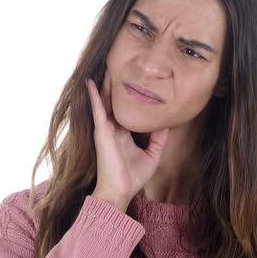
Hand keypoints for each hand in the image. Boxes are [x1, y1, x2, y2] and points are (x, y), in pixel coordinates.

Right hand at [85, 70, 168, 211]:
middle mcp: (113, 128)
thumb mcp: (152, 155)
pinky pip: (97, 109)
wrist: (120, 191)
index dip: (130, 97)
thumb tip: (166, 123)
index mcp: (124, 133)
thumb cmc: (132, 177)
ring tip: (107, 65)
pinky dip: (93, 95)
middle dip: (116, 85)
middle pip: (114, 102)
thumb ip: (158, 139)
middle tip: (119, 66)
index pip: (127, 111)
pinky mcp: (101, 131)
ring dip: (105, 84)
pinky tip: (91, 82)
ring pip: (105, 101)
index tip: (135, 82)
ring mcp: (106, 129)